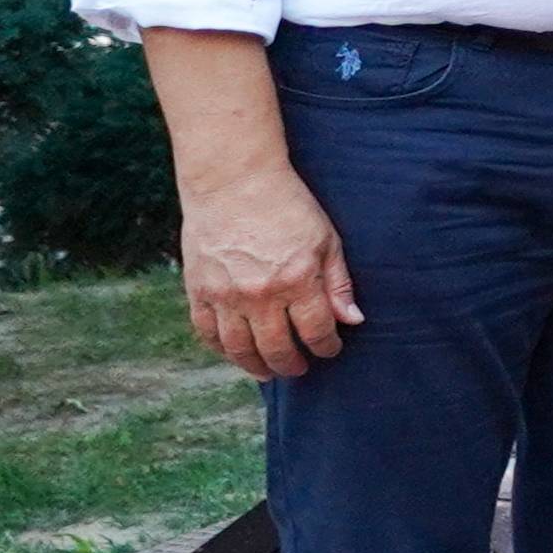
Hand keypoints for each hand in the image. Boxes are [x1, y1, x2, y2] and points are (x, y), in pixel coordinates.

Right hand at [180, 157, 359, 379]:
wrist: (234, 181)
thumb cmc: (288, 206)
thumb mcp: (326, 239)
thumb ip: (339, 283)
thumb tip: (354, 320)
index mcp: (297, 280)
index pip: (316, 331)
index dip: (326, 346)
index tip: (329, 350)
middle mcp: (260, 294)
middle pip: (277, 347)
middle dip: (292, 364)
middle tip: (300, 369)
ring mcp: (225, 295)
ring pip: (239, 348)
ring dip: (256, 366)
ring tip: (269, 372)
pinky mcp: (198, 290)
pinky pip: (207, 333)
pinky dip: (221, 350)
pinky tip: (235, 354)